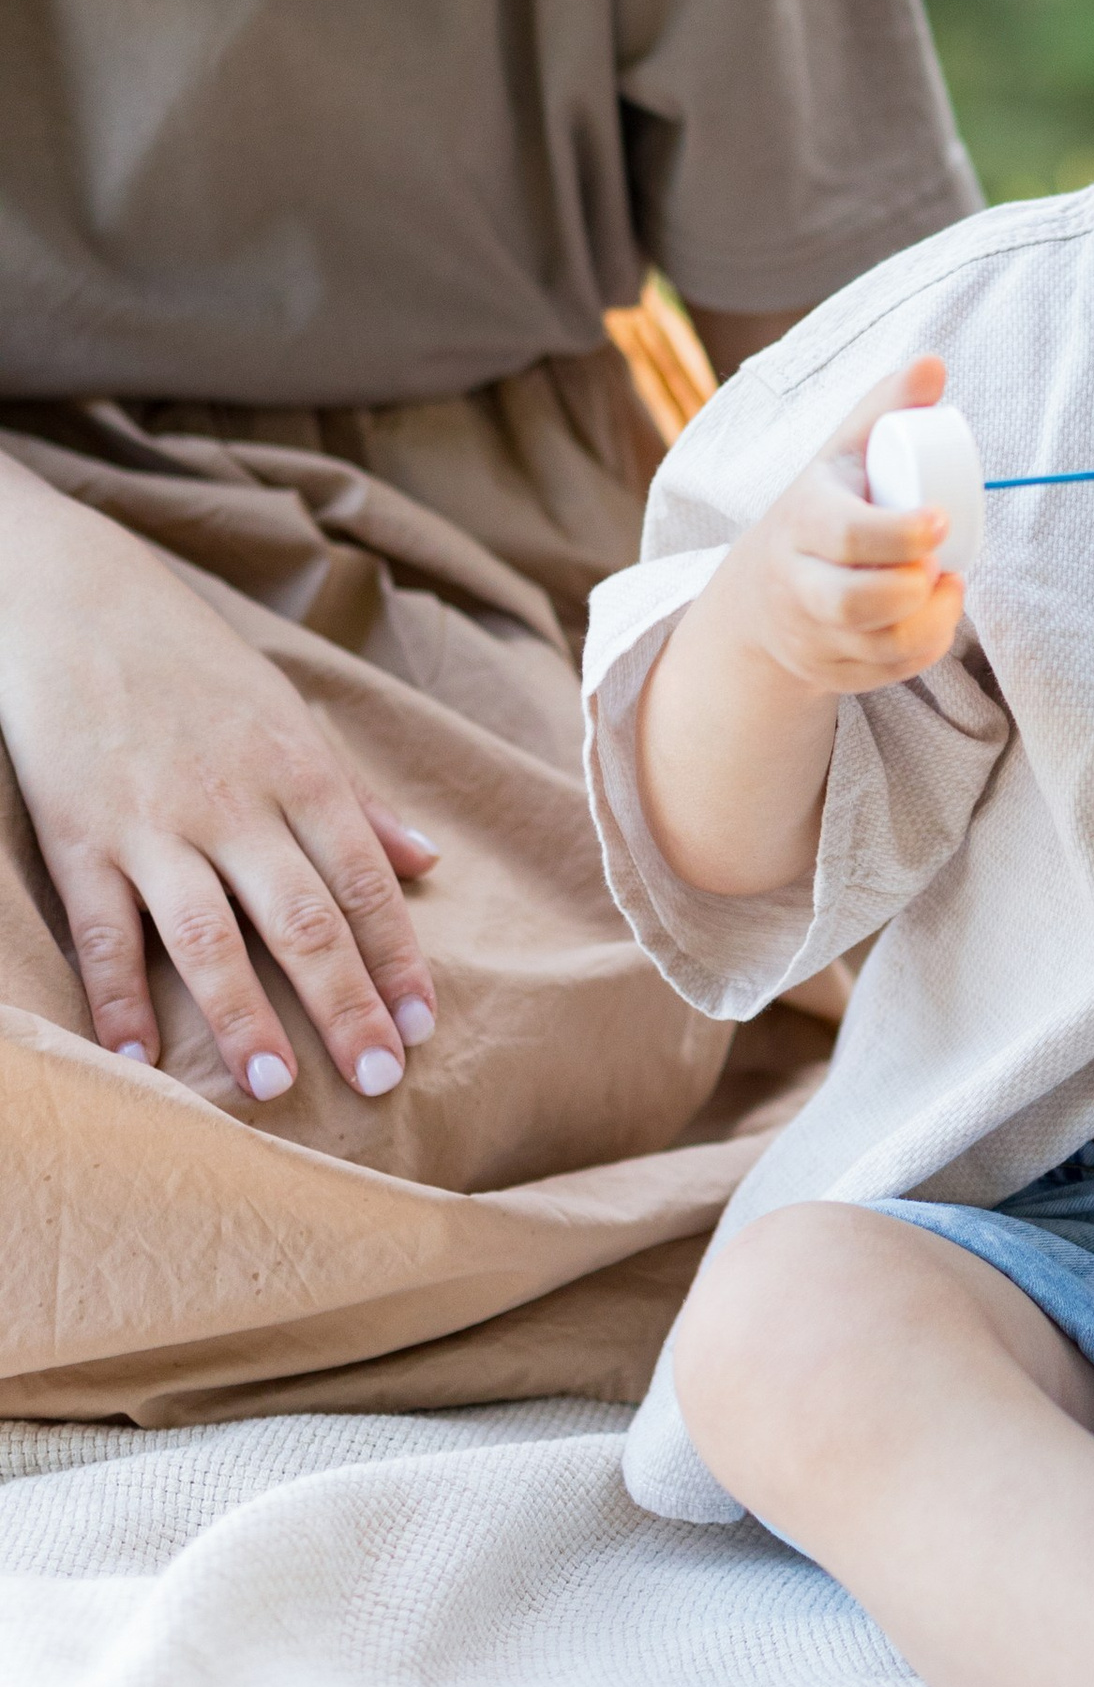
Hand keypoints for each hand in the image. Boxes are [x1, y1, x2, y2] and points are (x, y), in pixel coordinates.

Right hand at [0, 460, 437, 1101]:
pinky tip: (140, 1060)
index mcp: (297, 771)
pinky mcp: (81, 837)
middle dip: (344, 1003)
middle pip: (303, 919)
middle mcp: (234, 804)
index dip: (396, 957)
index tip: (423, 1024)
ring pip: (208, 937)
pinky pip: (104, 933)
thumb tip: (426, 859)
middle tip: (378, 1078)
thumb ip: (353, 798)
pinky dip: (118, 999)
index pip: (363, 882)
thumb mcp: (286, 714)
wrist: (75, 599)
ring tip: (273, 1087)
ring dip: (243, 1016)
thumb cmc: (193, 662)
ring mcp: (153, 825)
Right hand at [635, 358, 964, 897]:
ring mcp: (811, 634)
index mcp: (802, 520)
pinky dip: (923, 648)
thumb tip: (934, 363)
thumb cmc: (824, 505)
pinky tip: (938, 614)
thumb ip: (886, 407)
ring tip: (948, 585)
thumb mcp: (844, 454)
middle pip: (851, 602)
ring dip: (927, 621)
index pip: (845, 534)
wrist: (763, 589)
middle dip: (908, 588)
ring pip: (875, 646)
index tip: (940, 521)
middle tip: (942, 563)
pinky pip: (885, 672)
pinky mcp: (829, 671)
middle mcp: (796, 583)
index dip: (896, 533)